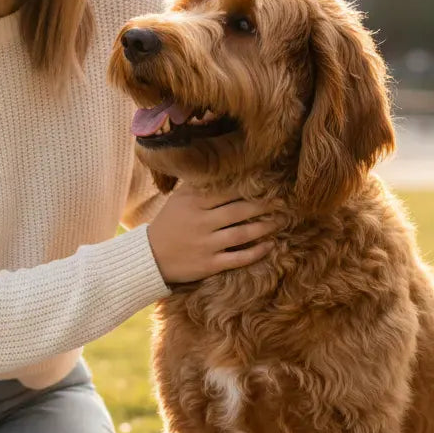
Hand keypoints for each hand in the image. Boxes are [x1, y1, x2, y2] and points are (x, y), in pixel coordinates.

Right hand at [146, 182, 277, 284]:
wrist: (150, 256)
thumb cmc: (168, 224)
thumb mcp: (178, 200)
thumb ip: (197, 185)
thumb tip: (220, 168)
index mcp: (193, 202)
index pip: (227, 191)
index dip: (250, 188)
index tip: (269, 184)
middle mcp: (201, 222)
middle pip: (239, 210)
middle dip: (264, 205)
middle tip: (283, 202)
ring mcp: (205, 244)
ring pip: (242, 234)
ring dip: (265, 227)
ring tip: (280, 221)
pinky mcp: (209, 264)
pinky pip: (238, 258)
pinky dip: (256, 252)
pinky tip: (270, 246)